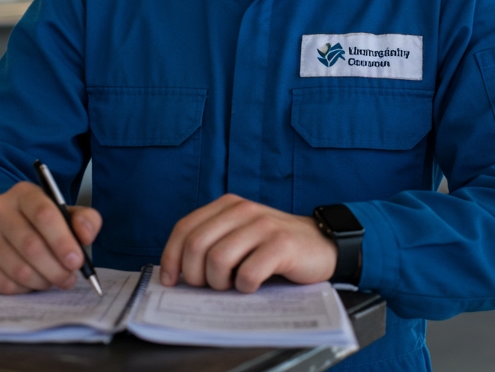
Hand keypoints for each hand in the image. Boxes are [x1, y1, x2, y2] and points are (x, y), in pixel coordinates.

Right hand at [0, 181, 101, 294]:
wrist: (1, 228)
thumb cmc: (40, 223)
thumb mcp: (65, 215)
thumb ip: (84, 220)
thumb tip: (86, 235)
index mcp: (24, 193)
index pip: (44, 214)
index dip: (62, 241)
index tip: (76, 261)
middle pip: (31, 246)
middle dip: (55, 268)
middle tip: (68, 279)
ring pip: (18, 269)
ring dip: (42, 281)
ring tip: (52, 279)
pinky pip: (4, 284)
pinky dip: (24, 289)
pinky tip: (32, 282)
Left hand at [160, 194, 336, 292]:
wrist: (323, 244)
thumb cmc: (275, 248)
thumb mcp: (241, 237)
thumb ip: (213, 243)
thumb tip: (178, 273)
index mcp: (227, 206)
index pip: (185, 228)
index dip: (171, 257)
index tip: (171, 281)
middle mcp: (243, 210)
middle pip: (197, 245)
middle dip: (196, 275)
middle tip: (211, 287)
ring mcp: (263, 226)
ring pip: (218, 259)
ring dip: (220, 283)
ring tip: (233, 285)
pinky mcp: (281, 244)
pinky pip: (248, 273)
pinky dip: (245, 286)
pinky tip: (253, 286)